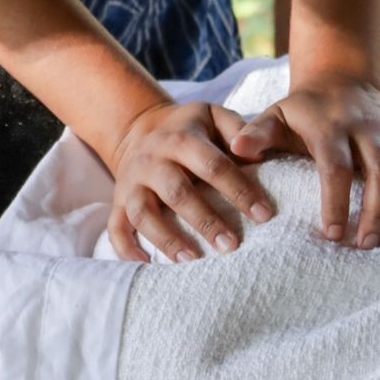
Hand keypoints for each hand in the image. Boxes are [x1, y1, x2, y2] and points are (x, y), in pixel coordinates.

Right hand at [106, 101, 275, 262]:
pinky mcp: (118, 201)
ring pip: (143, 212)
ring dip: (166, 238)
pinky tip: (146, 264)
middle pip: (177, 191)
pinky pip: (115, 227)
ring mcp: (132, 182)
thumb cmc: (189, 129)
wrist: (140, 128)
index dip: (239, 189)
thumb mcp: (212, 115)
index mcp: (180, 139)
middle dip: (204, 220)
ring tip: (192, 261)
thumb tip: (258, 155)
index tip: (264, 215)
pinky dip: (126, 248)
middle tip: (231, 246)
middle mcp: (152, 160)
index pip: (212, 165)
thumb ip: (238, 128)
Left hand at [229, 72, 379, 248]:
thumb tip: (236, 150)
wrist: (339, 78)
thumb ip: (255, 134)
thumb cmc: (303, 110)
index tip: (331, 235)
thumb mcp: (274, 116)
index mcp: (331, 125)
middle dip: (378, 211)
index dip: (336, 202)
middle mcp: (369, 124)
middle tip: (366, 245)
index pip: (337, 167)